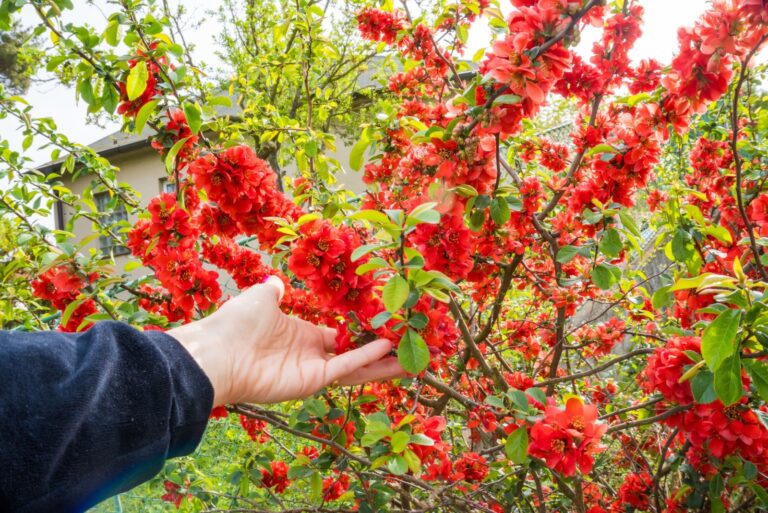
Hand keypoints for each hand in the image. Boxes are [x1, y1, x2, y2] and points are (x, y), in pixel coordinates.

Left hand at [169, 276, 404, 405]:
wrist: (218, 351)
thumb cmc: (237, 322)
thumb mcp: (261, 298)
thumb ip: (275, 291)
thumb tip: (275, 282)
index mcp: (301, 335)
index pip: (339, 337)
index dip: (361, 332)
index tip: (385, 324)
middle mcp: (311, 355)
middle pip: (354, 355)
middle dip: (381, 353)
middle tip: (408, 345)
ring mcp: (313, 370)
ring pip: (357, 367)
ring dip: (383, 363)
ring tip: (412, 357)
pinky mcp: (312, 381)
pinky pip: (344, 367)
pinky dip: (366, 358)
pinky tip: (388, 346)